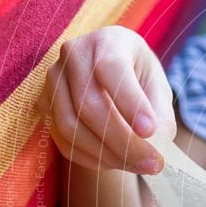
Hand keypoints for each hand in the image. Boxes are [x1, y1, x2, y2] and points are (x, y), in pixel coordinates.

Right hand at [38, 25, 176, 173]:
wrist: (114, 80)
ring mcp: (53, 78)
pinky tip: (117, 162)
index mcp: (109, 40)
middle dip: (122, 141)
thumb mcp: (159, 90)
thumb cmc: (141, 81)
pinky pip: (63, 140)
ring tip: (138, 165)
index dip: (129, 102)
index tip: (150, 131)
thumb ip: (161, 114)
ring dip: (107, 154)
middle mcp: (75, 53)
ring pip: (70, 126)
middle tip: (152, 164)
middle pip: (88, 104)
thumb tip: (156, 148)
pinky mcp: (44, 104)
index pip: (111, 68)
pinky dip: (92, 158)